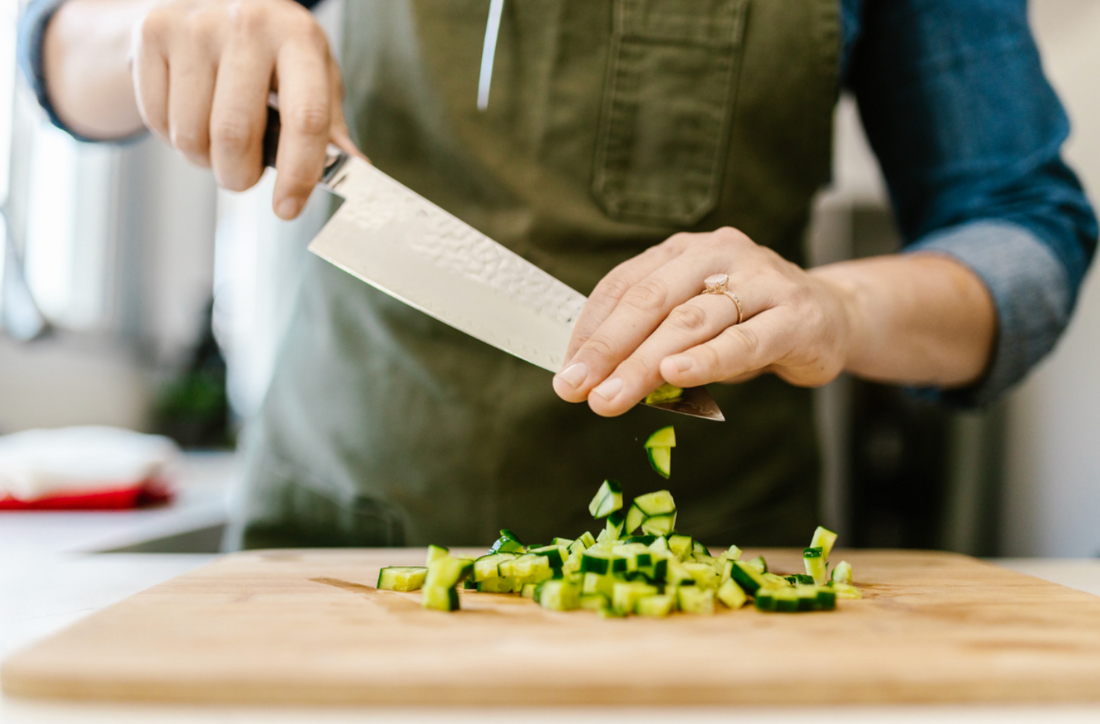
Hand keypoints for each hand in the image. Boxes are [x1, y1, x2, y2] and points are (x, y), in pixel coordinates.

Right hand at [130, 0, 359, 218]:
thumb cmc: (275, 52)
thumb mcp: (313, 76)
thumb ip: (329, 126)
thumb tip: (356, 171)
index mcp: (299, 37)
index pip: (305, 119)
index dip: (298, 174)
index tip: (287, 209)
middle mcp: (247, 23)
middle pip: (235, 135)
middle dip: (239, 176)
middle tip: (243, 176)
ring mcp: (194, 25)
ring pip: (191, 135)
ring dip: (204, 160)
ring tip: (217, 142)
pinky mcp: (152, 31)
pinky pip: (158, 120)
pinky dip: (174, 138)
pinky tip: (190, 115)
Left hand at [552, 227, 856, 416]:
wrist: (832, 316)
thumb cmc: (749, 322)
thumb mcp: (695, 325)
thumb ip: (652, 342)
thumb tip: (594, 376)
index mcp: (685, 251)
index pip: (625, 285)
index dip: (591, 329)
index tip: (566, 372)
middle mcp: (720, 253)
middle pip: (652, 301)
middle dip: (609, 348)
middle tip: (577, 389)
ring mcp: (761, 279)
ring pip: (692, 321)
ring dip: (645, 362)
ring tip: (611, 395)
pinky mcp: (796, 315)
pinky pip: (745, 339)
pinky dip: (708, 358)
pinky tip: (676, 375)